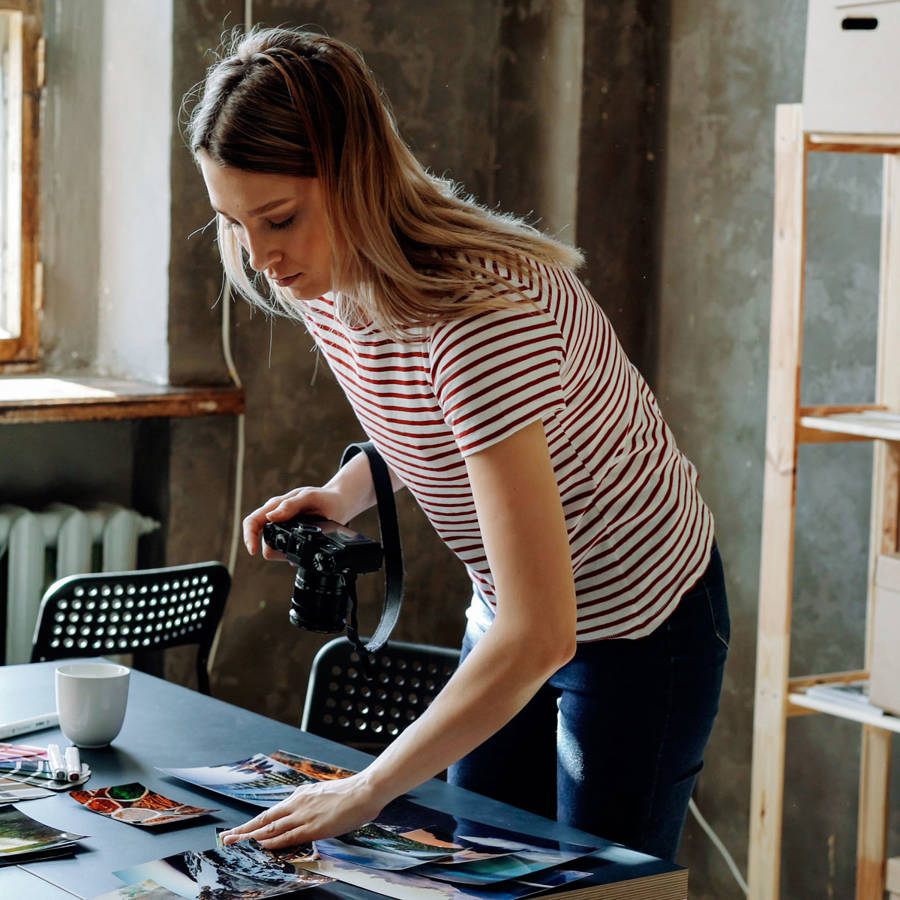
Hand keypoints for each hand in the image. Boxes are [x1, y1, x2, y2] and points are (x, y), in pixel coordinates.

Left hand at [220, 772, 384, 848]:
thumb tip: (306, 812)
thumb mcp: (325, 794)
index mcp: (301, 795)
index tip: (240, 830)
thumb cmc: (351, 793)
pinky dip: (271, 842)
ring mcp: (304, 815)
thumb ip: (312, 803)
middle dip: (244, 830)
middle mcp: (298, 803)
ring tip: (234, 843)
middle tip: (226, 837)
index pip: (272, 812)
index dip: (254, 822)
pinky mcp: (313, 826)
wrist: (366, 789)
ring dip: (251, 837)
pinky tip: (259, 846)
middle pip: (265, 819)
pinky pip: (287, 837)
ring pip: (271, 828)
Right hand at [243, 486, 349, 557]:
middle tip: (292, 548)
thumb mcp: (309, 497)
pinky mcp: (293, 540)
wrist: (340, 505)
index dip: (249, 536)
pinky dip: (293, 554)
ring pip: (275, 549)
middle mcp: (277, 519)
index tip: (253, 550)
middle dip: (273, 547)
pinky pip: (287, 552)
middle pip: (263, 540)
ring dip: (285, 552)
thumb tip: (270, 516)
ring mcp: (284, 530)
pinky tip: (305, 550)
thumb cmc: (324, 498)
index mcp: (275, 506)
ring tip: (302, 546)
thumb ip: (290, 505)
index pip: (252, 521)